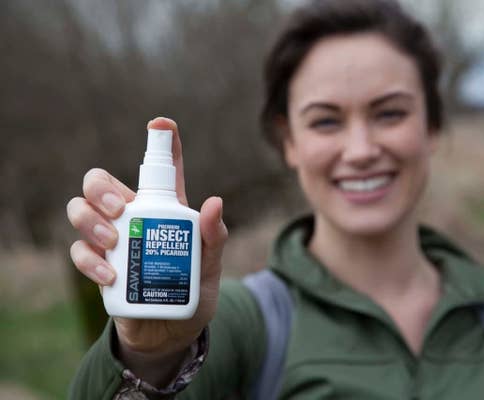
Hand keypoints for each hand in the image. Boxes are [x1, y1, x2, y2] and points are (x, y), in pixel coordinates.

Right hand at [66, 117, 227, 380]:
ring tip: (113, 240)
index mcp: (165, 210)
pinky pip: (80, 251)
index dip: (161, 142)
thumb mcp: (211, 265)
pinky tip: (111, 274)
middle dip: (101, 187)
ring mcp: (112, 241)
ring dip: (90, 220)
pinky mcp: (99, 266)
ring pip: (80, 210)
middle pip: (100, 182)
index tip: (160, 124)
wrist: (172, 332)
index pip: (162, 170)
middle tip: (120, 208)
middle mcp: (134, 217)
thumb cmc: (194, 290)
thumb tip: (215, 202)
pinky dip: (90, 260)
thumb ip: (214, 236)